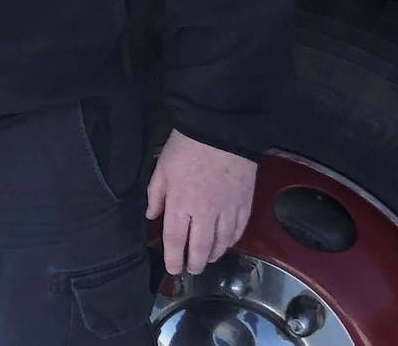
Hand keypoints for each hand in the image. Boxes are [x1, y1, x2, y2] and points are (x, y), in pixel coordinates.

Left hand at [144, 129, 256, 275]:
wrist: (221, 128)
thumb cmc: (186, 146)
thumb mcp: (162, 168)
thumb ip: (156, 195)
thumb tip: (153, 216)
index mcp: (180, 204)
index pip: (176, 241)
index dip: (174, 260)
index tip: (174, 269)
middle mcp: (204, 213)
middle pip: (201, 248)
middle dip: (195, 264)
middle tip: (192, 269)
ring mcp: (227, 209)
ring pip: (222, 243)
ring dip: (214, 255)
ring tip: (209, 258)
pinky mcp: (245, 203)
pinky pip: (239, 230)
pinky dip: (232, 241)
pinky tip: (226, 242)